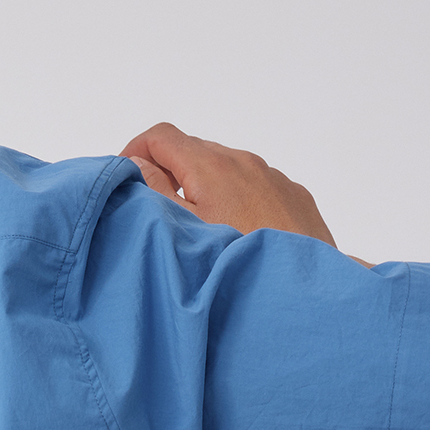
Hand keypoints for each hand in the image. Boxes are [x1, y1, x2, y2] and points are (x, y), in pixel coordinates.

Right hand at [120, 123, 335, 246]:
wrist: (303, 292)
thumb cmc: (235, 265)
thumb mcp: (182, 232)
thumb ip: (154, 191)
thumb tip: (136, 162)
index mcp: (211, 165)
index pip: (161, 136)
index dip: (136, 151)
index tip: (127, 180)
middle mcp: (245, 161)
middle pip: (195, 151)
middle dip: (170, 172)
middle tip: (156, 211)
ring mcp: (274, 177)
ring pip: (227, 170)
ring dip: (204, 187)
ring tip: (198, 229)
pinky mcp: (295, 196)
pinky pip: (257, 187)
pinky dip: (237, 199)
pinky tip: (236, 235)